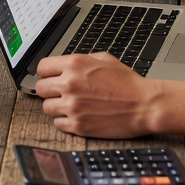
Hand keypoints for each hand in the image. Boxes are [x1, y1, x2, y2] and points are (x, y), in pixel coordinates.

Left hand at [35, 52, 153, 137]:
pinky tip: (76, 116)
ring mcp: (73, 107)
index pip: (42, 68)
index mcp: (74, 65)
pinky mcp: (78, 126)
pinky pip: (58, 124)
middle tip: (60, 92)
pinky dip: (65, 121)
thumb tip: (64, 65)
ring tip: (70, 105)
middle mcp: (70, 84)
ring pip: (46, 107)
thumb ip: (79, 60)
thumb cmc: (127, 83)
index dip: (46, 73)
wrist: (144, 105)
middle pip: (40, 88)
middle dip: (50, 90)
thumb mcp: (103, 59)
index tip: (50, 77)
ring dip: (56, 106)